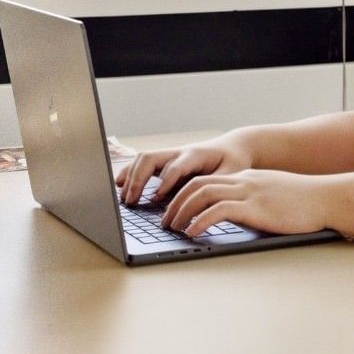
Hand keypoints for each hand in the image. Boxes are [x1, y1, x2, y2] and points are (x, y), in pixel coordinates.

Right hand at [114, 137, 251, 205]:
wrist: (233, 147)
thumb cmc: (233, 162)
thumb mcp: (231, 174)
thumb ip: (216, 187)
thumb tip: (200, 205)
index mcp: (195, 155)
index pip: (175, 167)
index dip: (164, 183)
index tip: (155, 199)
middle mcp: (179, 152)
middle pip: (151, 158)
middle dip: (138, 179)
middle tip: (131, 202)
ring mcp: (170, 155)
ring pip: (143, 159)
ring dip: (130, 177)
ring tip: (124, 198)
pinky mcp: (165, 161)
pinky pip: (142, 164)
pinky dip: (129, 173)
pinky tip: (120, 186)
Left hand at [162, 169, 333, 237]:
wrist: (328, 198)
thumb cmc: (306, 203)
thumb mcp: (274, 197)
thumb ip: (254, 203)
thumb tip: (237, 218)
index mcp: (246, 178)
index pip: (206, 179)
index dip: (184, 193)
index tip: (174, 210)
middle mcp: (243, 181)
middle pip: (197, 184)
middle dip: (176, 202)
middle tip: (166, 221)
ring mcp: (249, 192)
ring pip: (203, 194)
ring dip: (182, 211)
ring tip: (173, 228)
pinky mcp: (255, 207)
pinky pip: (219, 211)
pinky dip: (200, 220)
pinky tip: (192, 232)